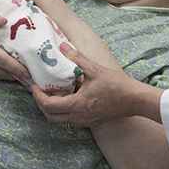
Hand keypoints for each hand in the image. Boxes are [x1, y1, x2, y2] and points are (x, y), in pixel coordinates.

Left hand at [32, 43, 163, 127]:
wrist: (135, 99)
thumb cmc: (116, 85)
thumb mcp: (94, 68)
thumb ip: (76, 57)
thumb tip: (61, 46)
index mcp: (77, 105)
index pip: (48, 106)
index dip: (37, 96)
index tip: (34, 86)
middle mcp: (79, 117)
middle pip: (51, 118)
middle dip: (41, 106)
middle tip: (39, 92)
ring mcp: (86, 122)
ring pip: (60, 122)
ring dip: (52, 111)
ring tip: (51, 96)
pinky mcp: (92, 122)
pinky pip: (71, 121)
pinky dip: (64, 113)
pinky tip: (68, 99)